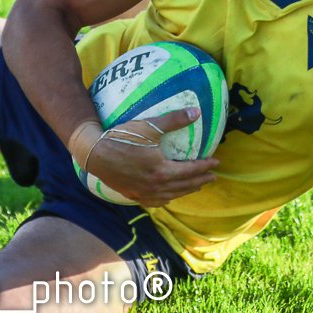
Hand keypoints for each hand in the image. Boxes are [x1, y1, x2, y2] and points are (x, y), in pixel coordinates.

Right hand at [87, 109, 217, 206]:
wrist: (96, 154)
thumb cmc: (123, 138)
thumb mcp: (149, 126)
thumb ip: (174, 120)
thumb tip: (196, 112)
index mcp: (162, 171)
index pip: (190, 170)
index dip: (205, 167)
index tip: (216, 163)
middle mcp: (156, 186)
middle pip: (184, 185)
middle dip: (200, 181)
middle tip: (212, 177)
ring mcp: (144, 193)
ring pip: (172, 195)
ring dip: (186, 190)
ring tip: (195, 186)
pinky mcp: (133, 195)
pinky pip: (156, 201)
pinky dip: (168, 197)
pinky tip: (169, 195)